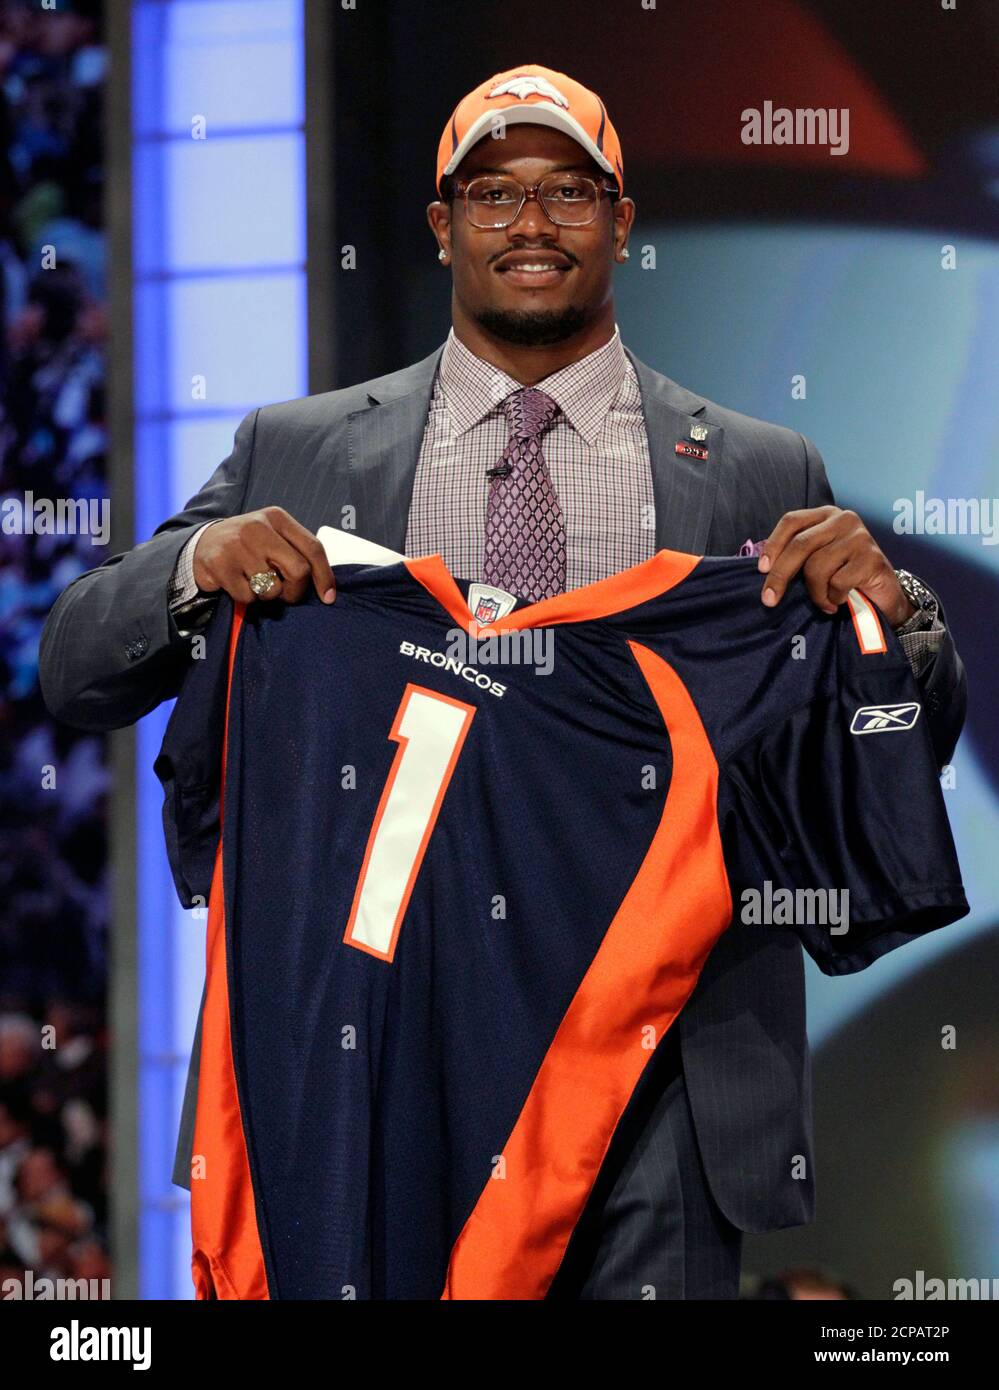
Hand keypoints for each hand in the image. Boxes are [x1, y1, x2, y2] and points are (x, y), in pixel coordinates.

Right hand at [193, 507, 334, 605]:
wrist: (203, 544)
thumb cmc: (249, 546)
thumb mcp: (274, 537)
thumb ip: (297, 552)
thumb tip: (326, 589)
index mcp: (277, 517)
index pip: (313, 548)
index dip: (324, 576)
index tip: (327, 598)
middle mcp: (258, 527)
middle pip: (299, 571)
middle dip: (295, 591)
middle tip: (285, 594)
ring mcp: (237, 545)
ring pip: (273, 589)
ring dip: (267, 595)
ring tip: (254, 582)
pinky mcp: (219, 564)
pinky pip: (248, 596)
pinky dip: (246, 598)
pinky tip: (236, 583)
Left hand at [756, 506, 914, 627]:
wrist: (884, 595)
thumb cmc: (845, 576)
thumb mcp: (818, 559)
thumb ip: (797, 555)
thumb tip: (763, 568)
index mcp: (826, 515)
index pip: (791, 521)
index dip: (773, 545)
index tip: (761, 569)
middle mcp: (843, 519)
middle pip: (800, 545)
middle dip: (780, 575)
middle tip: (769, 600)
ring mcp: (860, 537)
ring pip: (817, 567)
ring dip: (815, 593)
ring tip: (824, 602)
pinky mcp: (872, 558)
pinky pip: (837, 582)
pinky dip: (834, 598)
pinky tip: (840, 601)